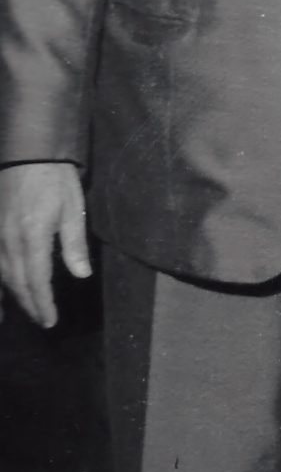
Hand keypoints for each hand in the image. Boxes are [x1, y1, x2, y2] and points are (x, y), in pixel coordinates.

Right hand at [0, 162, 91, 329]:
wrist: (26, 151)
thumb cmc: (55, 178)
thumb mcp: (72, 208)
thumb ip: (74, 244)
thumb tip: (81, 275)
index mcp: (32, 235)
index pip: (36, 280)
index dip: (42, 303)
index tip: (50, 321)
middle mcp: (8, 238)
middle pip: (16, 281)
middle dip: (29, 304)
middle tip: (42, 320)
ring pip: (1, 273)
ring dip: (14, 294)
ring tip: (27, 308)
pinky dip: (1, 278)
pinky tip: (5, 288)